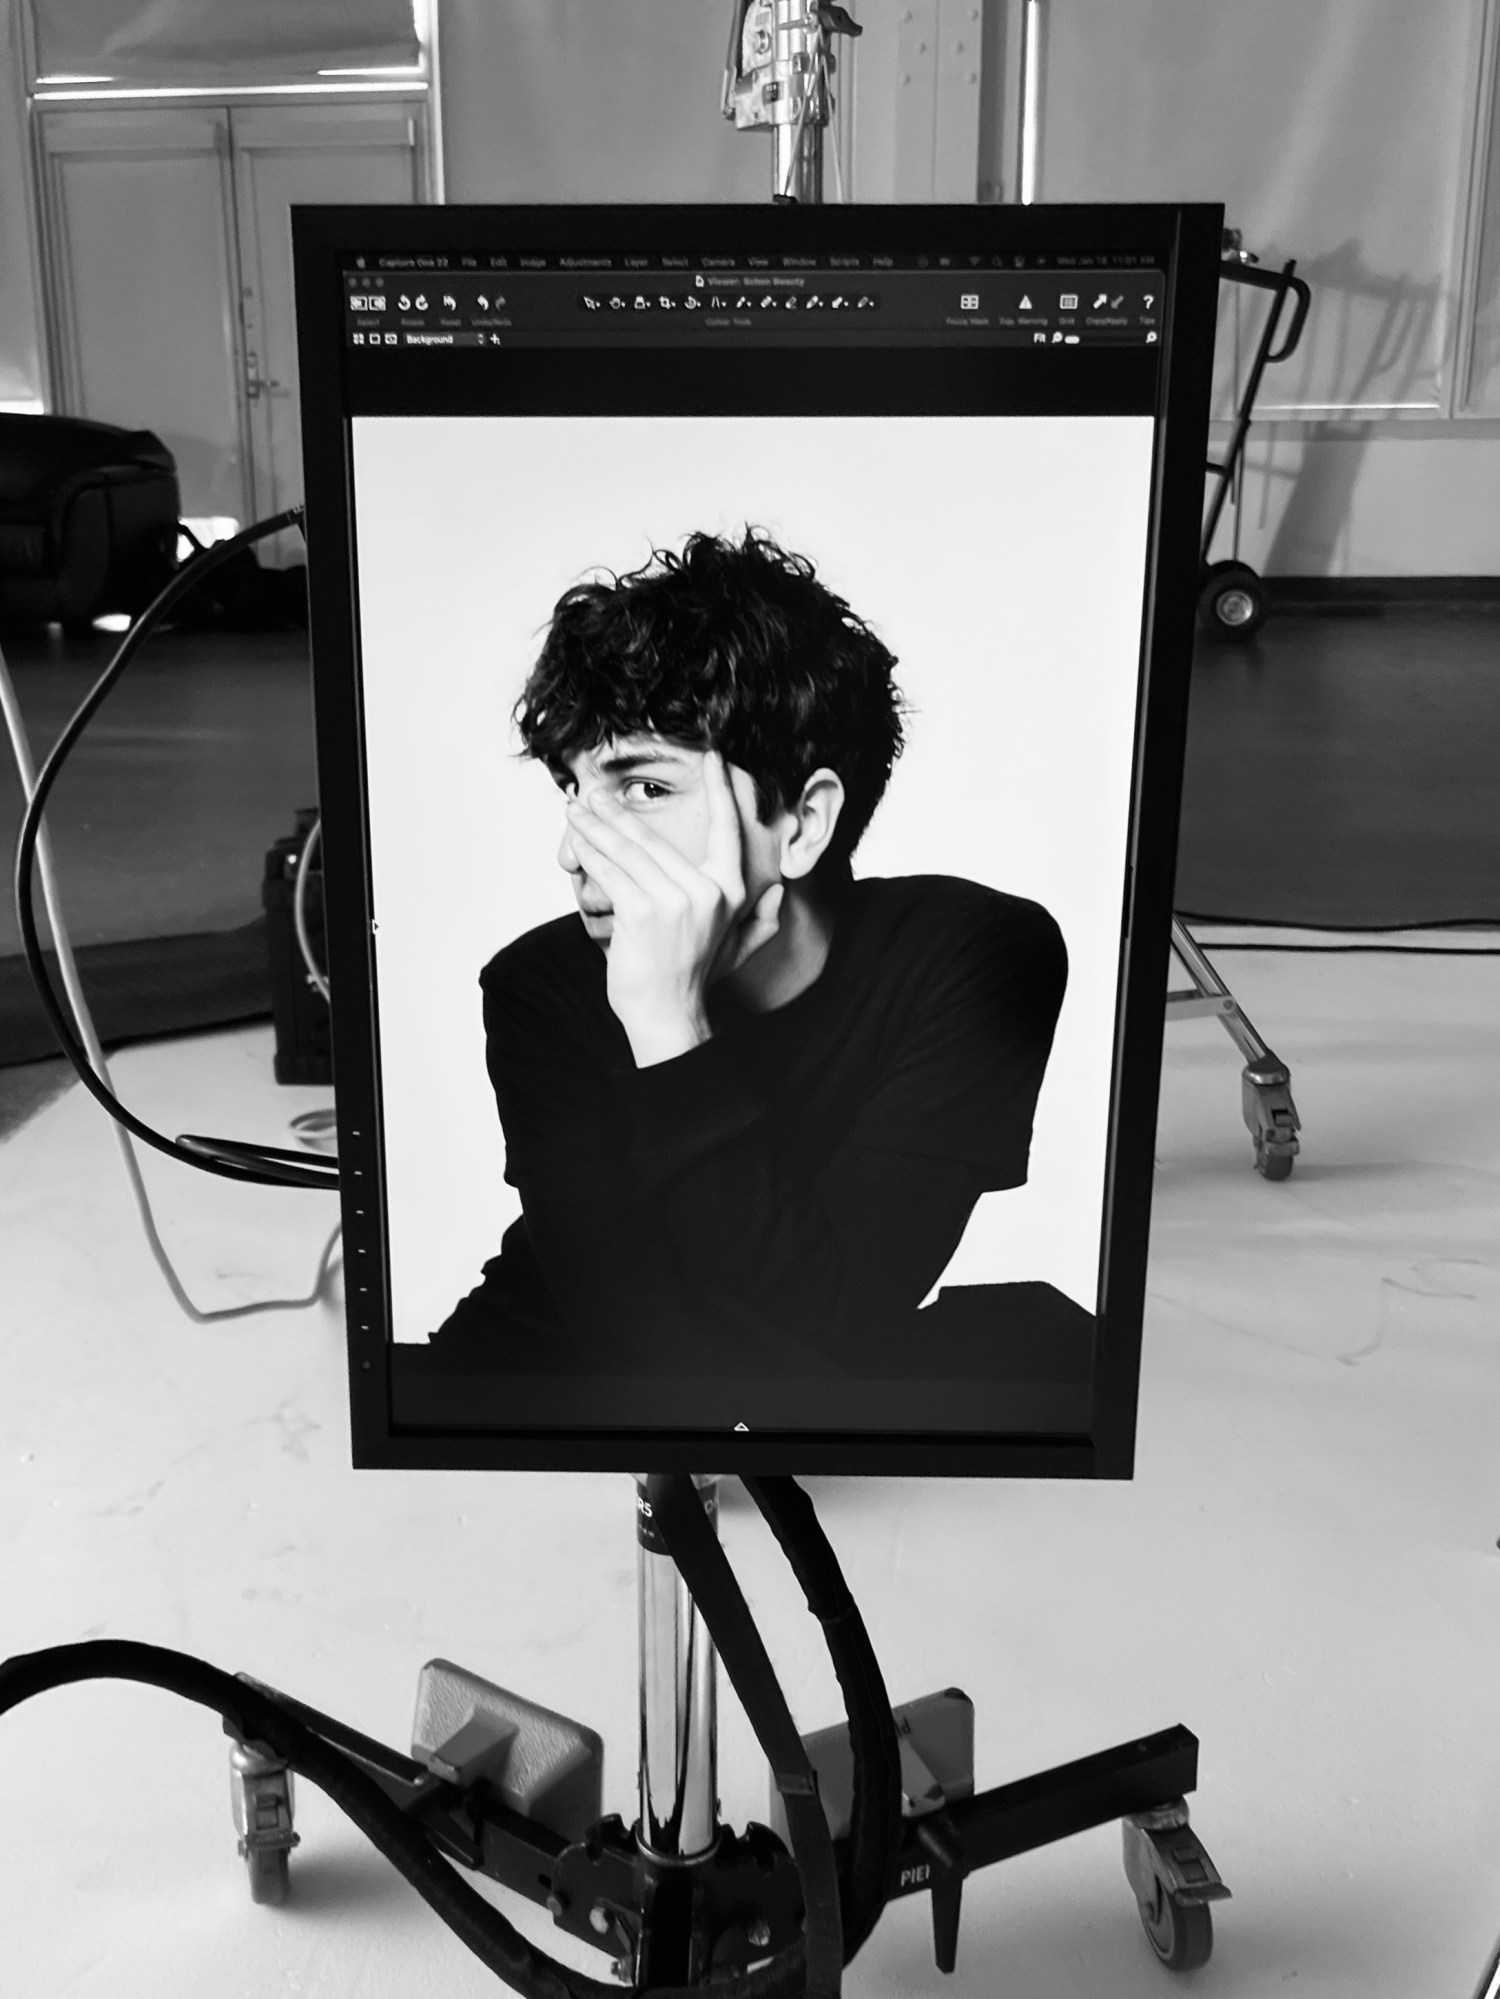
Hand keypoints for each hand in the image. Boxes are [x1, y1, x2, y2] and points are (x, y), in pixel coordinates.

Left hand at [564, 753, 781, 1064]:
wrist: (669, 1015)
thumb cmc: (694, 978)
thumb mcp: (737, 948)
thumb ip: (760, 922)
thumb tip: (779, 896)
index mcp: (731, 891)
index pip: (727, 831)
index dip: (721, 791)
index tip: (713, 757)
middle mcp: (707, 891)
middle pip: (654, 837)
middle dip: (617, 812)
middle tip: (593, 792)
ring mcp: (674, 900)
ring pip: (627, 850)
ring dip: (595, 826)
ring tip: (575, 810)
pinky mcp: (643, 911)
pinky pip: (611, 872)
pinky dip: (590, 853)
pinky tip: (575, 840)